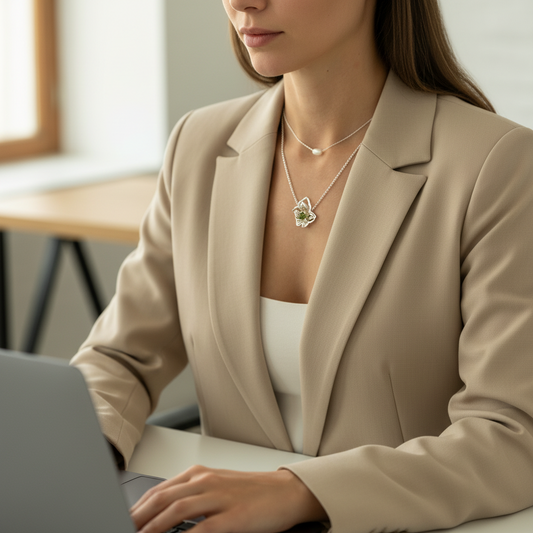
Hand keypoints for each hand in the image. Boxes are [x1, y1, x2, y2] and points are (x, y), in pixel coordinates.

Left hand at [130, 465, 326, 532]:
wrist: (285, 491)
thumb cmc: (251, 491)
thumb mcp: (217, 487)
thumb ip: (191, 496)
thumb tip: (163, 514)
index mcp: (200, 474)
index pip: (159, 490)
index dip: (137, 507)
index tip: (123, 521)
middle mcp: (206, 481)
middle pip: (162, 498)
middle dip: (137, 517)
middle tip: (121, 530)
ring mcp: (219, 498)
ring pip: (177, 509)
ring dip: (153, 527)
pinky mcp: (234, 516)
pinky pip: (203, 528)